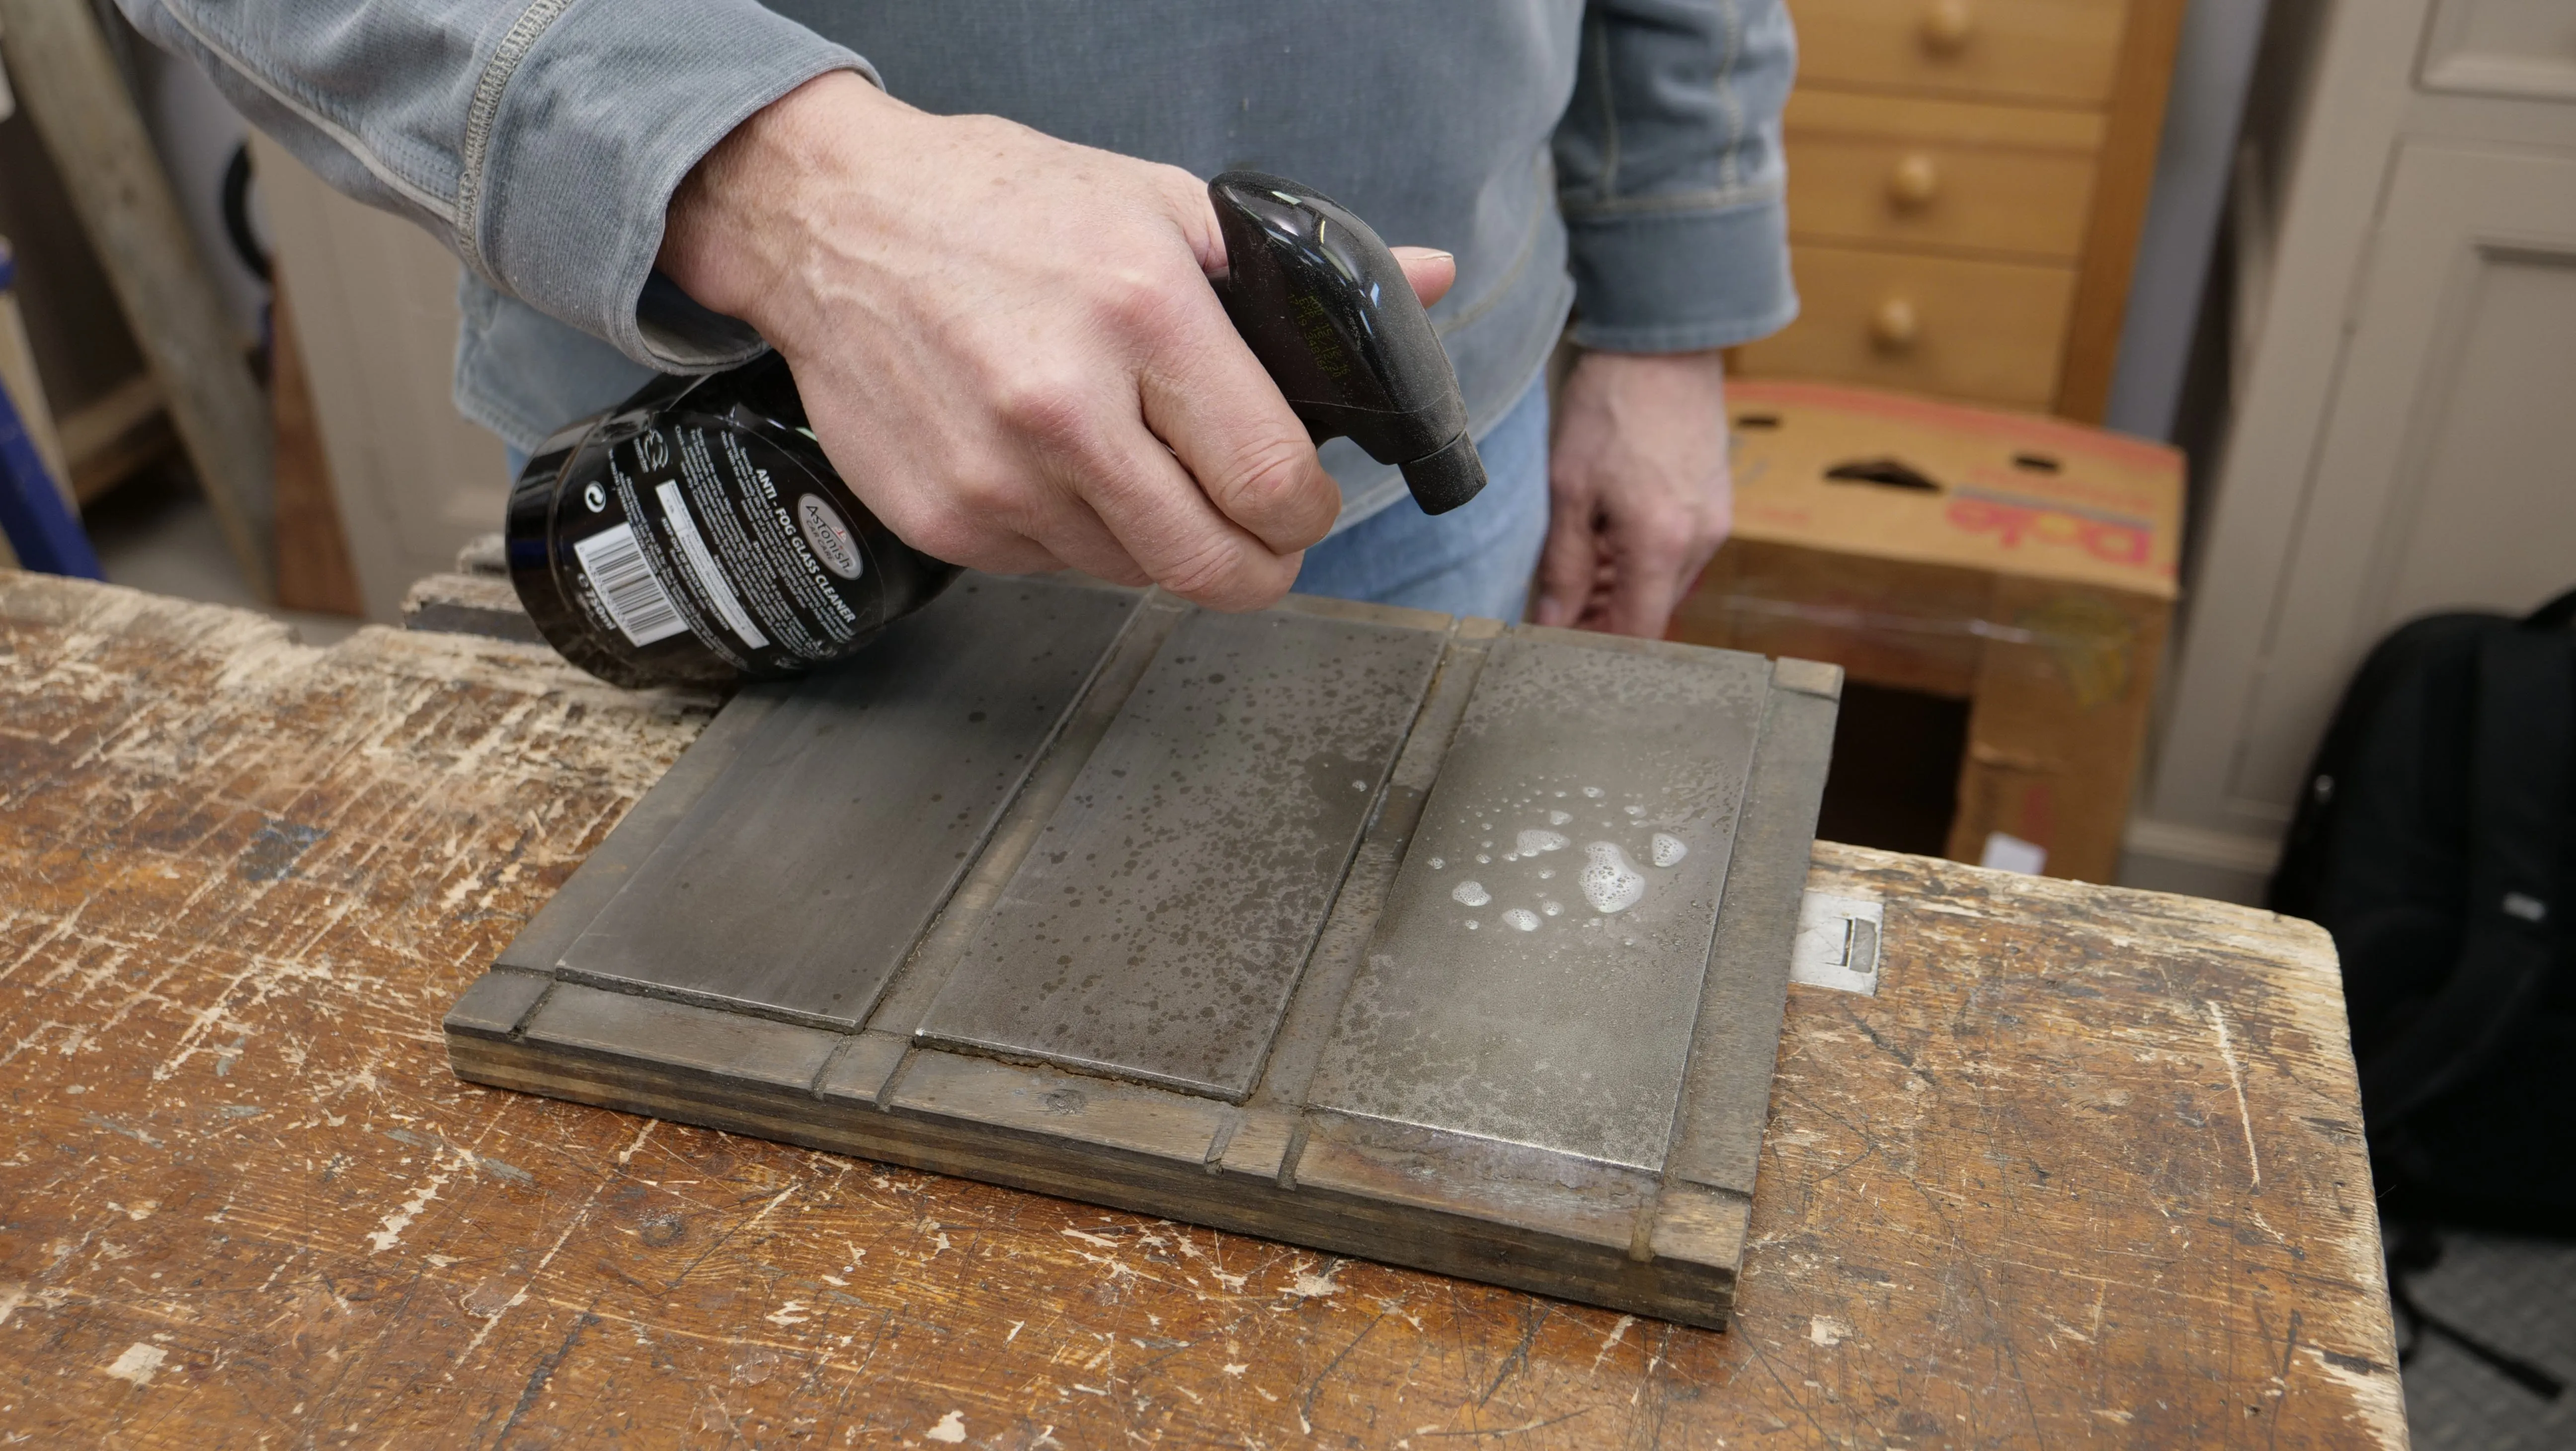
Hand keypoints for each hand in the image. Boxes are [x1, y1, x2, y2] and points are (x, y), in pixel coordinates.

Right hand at [657, 73, 1455, 610]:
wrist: (828, 222)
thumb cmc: (995, 204)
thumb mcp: (1158, 204)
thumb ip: (1291, 269)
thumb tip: (1423, 283)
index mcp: (1141, 314)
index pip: (1271, 482)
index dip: (1307, 515)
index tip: (1303, 505)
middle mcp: (1065, 407)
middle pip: (1213, 566)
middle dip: (1258, 564)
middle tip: (1258, 536)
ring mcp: (998, 477)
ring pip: (1136, 575)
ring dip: (1159, 542)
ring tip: (1137, 466)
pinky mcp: (947, 521)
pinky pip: (1055, 571)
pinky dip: (1078, 537)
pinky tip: (1058, 467)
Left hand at [1536, 348, 1732, 635]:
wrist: (1663, 346)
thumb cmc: (1611, 407)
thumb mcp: (1569, 489)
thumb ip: (1564, 565)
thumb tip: (1552, 621)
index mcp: (1661, 544)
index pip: (1637, 634)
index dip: (1597, 649)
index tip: (1560, 645)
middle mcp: (1699, 542)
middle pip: (1653, 613)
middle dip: (1606, 620)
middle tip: (1557, 608)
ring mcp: (1715, 523)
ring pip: (1666, 585)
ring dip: (1624, 590)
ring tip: (1579, 569)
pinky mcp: (1717, 505)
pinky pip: (1679, 555)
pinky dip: (1644, 561)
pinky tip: (1610, 539)